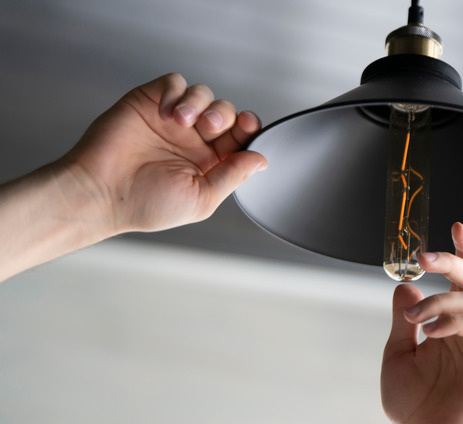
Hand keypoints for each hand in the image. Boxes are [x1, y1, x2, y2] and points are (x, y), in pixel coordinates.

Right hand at [0, 73, 265, 281]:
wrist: (102, 192)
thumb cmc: (147, 203)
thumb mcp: (201, 198)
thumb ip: (233, 176)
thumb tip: (262, 159)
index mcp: (210, 162)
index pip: (241, 138)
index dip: (249, 128)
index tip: (248, 127)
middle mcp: (193, 139)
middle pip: (226, 112)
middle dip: (226, 115)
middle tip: (211, 127)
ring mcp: (172, 119)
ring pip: (203, 94)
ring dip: (201, 103)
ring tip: (183, 121)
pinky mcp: (150, 101)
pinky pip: (175, 82)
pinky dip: (178, 92)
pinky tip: (168, 113)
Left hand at [381, 223, 462, 423]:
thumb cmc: (412, 405)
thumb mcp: (397, 353)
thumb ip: (403, 319)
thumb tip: (406, 285)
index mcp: (451, 324)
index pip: (461, 282)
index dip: (462, 252)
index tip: (455, 226)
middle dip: (451, 261)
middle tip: (425, 256)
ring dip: (440, 301)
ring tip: (416, 321)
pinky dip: (454, 322)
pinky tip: (432, 334)